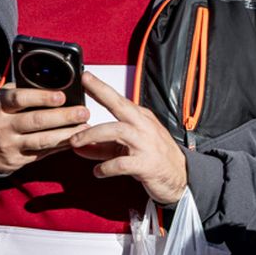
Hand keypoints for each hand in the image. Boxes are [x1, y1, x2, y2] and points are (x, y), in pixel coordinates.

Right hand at [0, 85, 89, 175]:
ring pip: (41, 140)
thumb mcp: (1, 99)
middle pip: (35, 121)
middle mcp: (2, 126)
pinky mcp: (17, 160)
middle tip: (83, 112)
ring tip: (85, 127)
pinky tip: (75, 140)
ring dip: (66, 134)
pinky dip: (60, 146)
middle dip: (63, 117)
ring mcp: (9, 145)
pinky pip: (43, 153)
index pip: (18, 99)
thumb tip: (52, 82)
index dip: (41, 98)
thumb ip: (22, 90)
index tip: (61, 96)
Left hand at [70, 73, 187, 203]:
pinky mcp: (146, 164)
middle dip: (98, 99)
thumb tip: (76, 146)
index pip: (118, 99)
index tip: (85, 77)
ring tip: (76, 142)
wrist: (179, 176)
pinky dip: (106, 167)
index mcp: (141, 118)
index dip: (101, 87)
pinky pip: (122, 163)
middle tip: (76, 105)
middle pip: (120, 107)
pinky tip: (98, 171)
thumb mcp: (126, 148)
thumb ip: (101, 147)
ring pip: (117, 131)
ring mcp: (146, 144)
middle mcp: (144, 127)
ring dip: (93, 135)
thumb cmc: (153, 157)